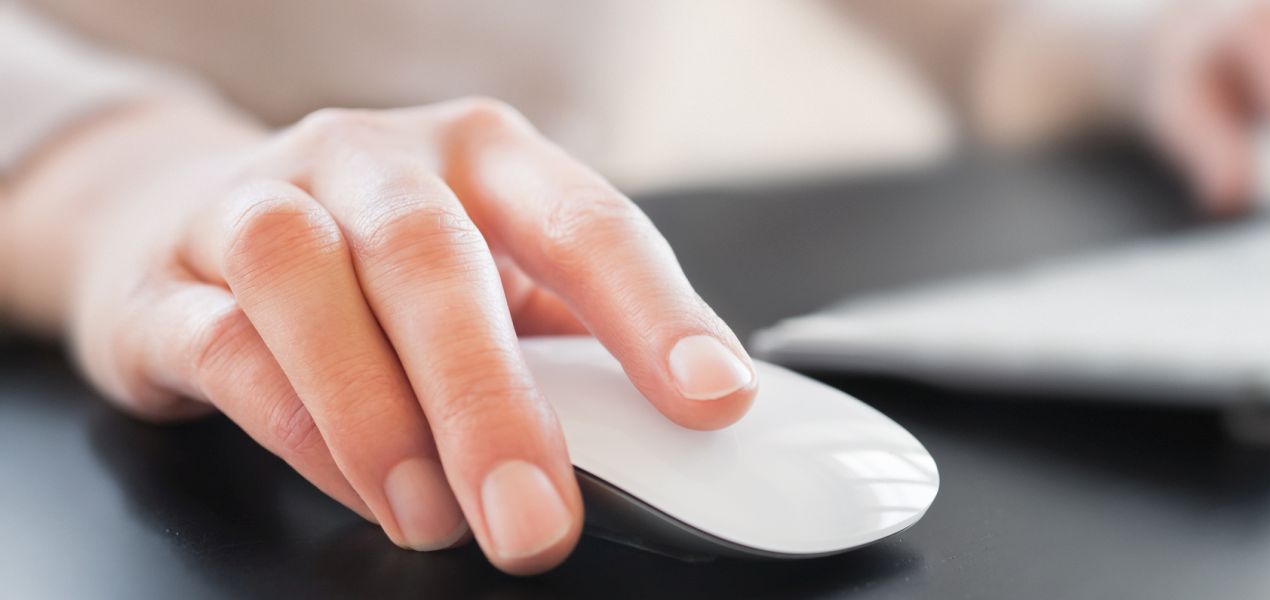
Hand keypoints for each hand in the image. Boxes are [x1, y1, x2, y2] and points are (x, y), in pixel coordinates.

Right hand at [14, 97, 756, 572]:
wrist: (183, 217)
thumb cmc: (379, 264)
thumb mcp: (494, 277)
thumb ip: (567, 343)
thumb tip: (672, 437)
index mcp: (484, 157)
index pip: (586, 221)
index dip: (656, 312)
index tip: (712, 399)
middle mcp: (374, 161)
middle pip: (435, 257)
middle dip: (493, 402)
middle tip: (539, 520)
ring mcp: (259, 205)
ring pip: (306, 280)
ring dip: (379, 414)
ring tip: (437, 517)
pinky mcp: (166, 280)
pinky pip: (224, 343)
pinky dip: (296, 426)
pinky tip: (356, 485)